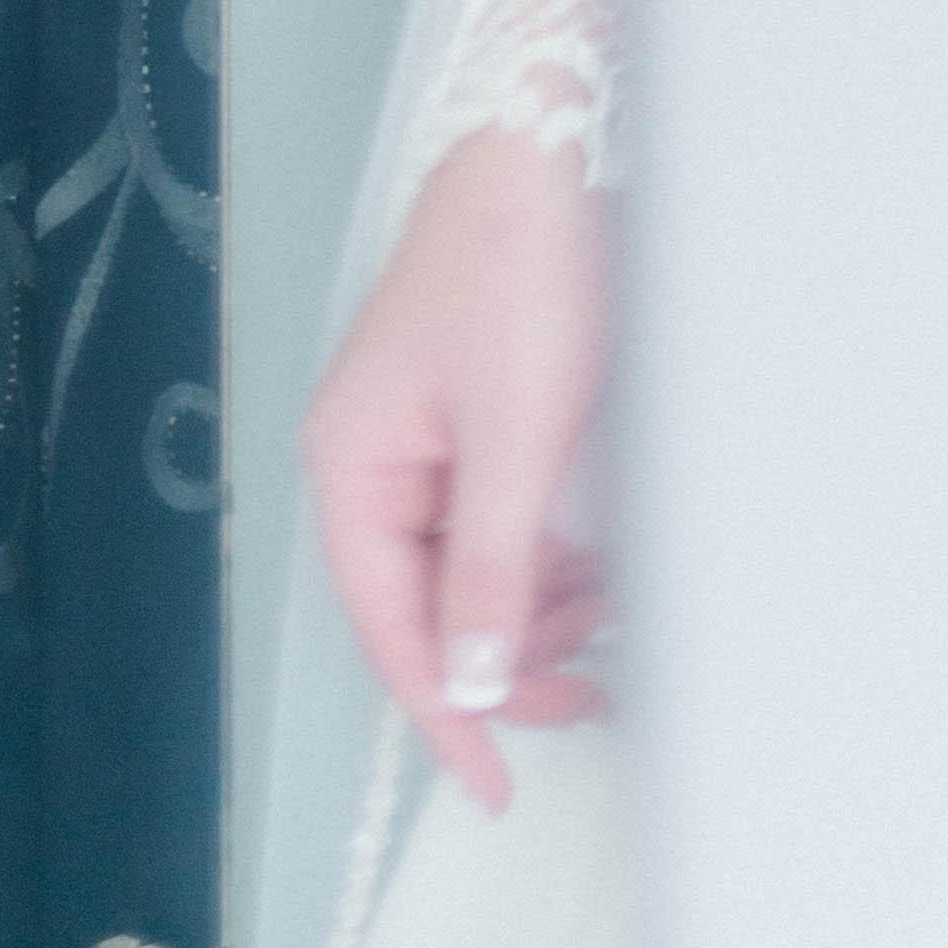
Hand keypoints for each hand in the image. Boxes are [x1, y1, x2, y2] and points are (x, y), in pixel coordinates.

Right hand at [302, 129, 614, 809]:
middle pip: (419, 606)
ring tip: (597, 624)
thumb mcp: (513, 441)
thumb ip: (491, 572)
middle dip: (498, 663)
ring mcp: (413, 444)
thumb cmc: (512, 278)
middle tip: (582, 697)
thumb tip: (472, 685)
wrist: (540, 161)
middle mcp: (367, 460)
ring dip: (526, 616)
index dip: (443, 712)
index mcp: (349, 462)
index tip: (492, 786)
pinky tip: (585, 577)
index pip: (387, 624)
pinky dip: (536, 569)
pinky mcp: (459, 427)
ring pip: (459, 575)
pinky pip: (484, 532)